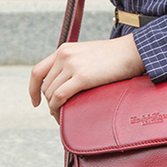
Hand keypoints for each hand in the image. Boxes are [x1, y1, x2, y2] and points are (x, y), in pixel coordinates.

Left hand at [29, 34, 145, 121]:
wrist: (133, 50)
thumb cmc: (117, 56)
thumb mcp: (89, 54)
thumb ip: (76, 64)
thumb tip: (71, 83)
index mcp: (64, 50)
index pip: (37, 71)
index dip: (33, 89)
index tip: (36, 101)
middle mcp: (64, 56)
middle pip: (45, 86)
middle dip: (48, 102)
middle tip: (57, 113)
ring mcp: (72, 66)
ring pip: (51, 93)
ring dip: (53, 108)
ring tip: (61, 116)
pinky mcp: (82, 77)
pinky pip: (60, 97)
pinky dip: (56, 109)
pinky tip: (60, 115)